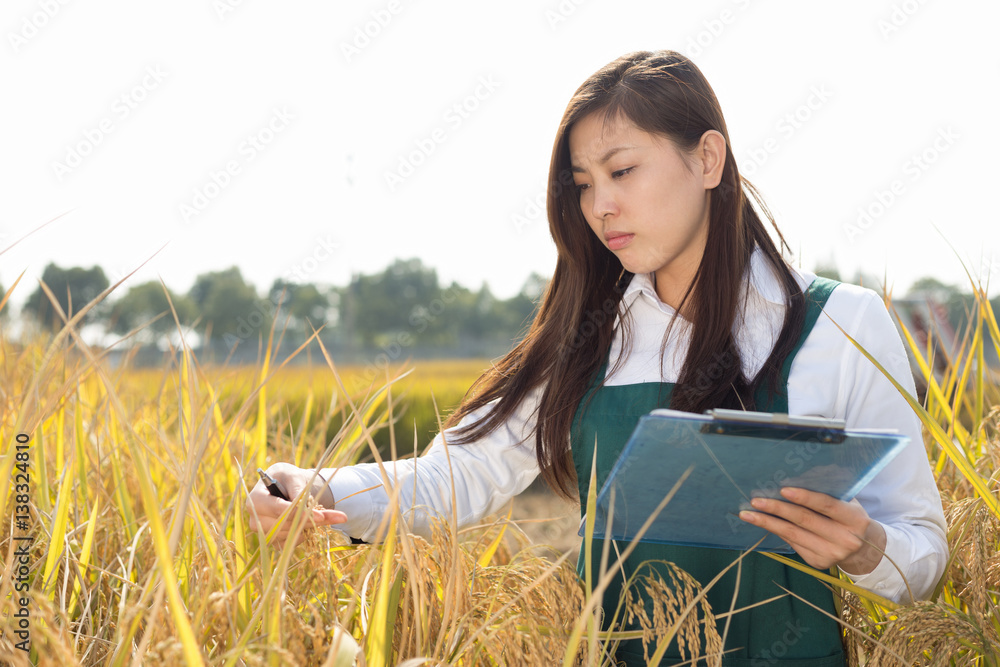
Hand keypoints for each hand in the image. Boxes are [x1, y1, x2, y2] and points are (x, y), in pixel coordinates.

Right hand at [246, 462, 347, 544]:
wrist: (284, 489)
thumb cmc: (286, 478)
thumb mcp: (293, 476)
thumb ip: (298, 488)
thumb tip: (305, 504)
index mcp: (255, 500)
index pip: (279, 509)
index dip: (300, 513)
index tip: (321, 515)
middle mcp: (256, 520)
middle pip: (286, 525)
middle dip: (311, 521)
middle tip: (337, 516)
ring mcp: (264, 533)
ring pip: (291, 535)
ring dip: (312, 527)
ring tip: (327, 515)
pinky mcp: (273, 542)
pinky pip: (292, 543)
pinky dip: (305, 534)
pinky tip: (310, 523)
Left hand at [738, 487, 886, 573]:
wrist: (864, 549)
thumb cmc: (849, 516)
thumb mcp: (848, 502)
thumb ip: (829, 490)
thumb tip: (797, 472)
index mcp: (855, 519)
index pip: (827, 505)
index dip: (805, 497)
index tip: (782, 489)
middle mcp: (844, 539)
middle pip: (805, 521)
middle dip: (777, 509)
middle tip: (756, 500)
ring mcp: (831, 554)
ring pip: (793, 535)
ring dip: (767, 523)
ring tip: (747, 514)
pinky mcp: (818, 562)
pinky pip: (792, 543)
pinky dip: (775, 531)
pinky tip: (761, 522)